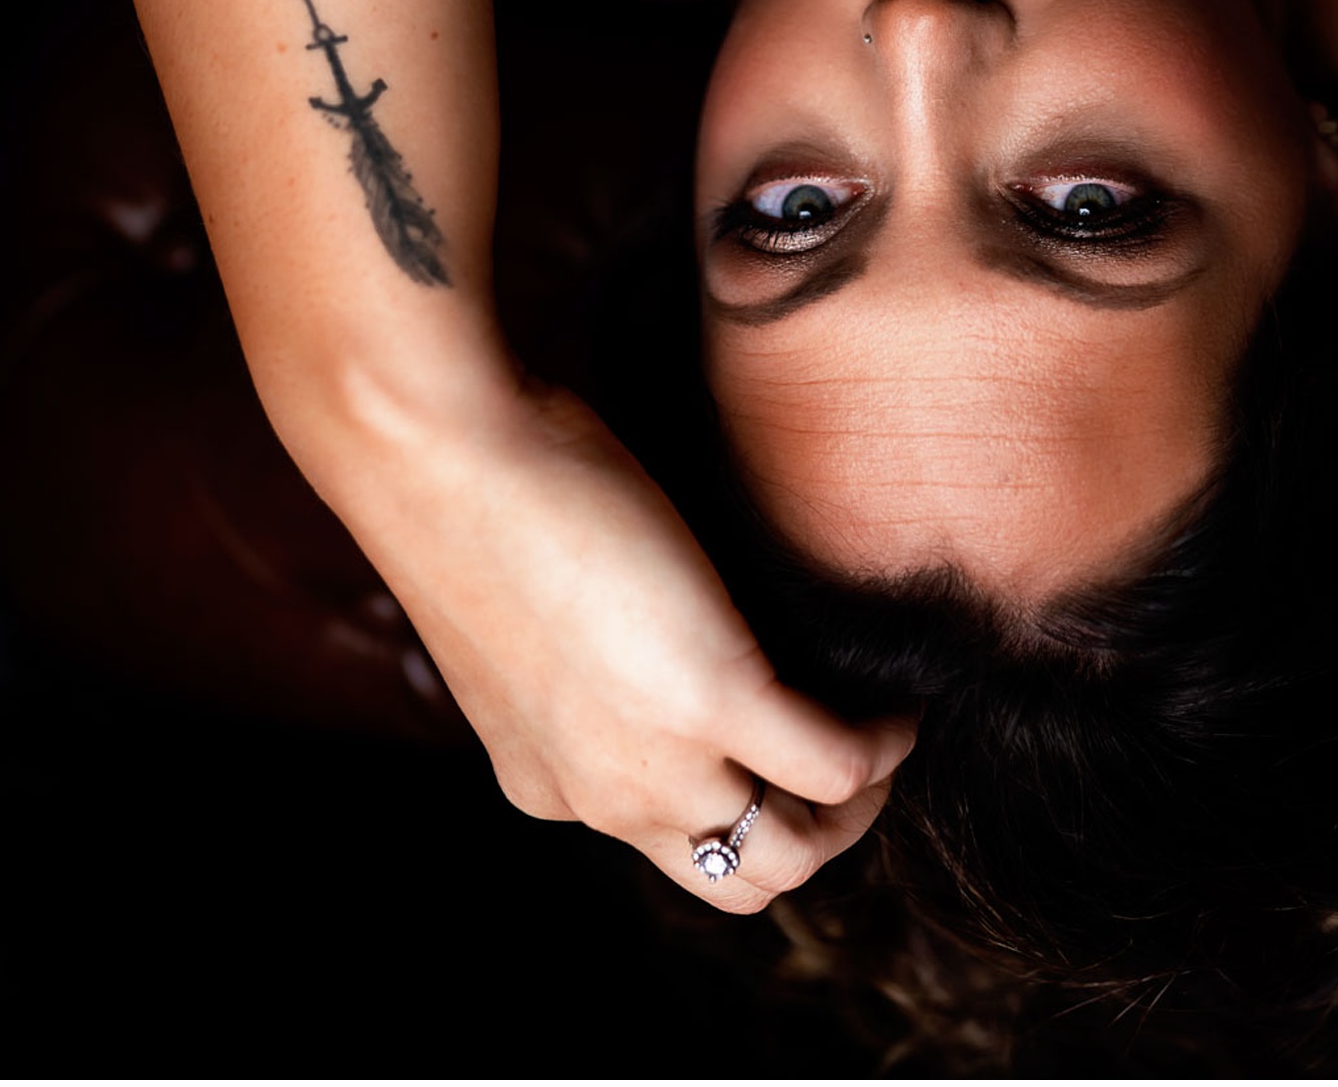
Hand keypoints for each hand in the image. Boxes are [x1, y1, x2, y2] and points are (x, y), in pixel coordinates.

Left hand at [339, 382, 916, 912]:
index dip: (737, 799)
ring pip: (791, 851)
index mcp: (552, 782)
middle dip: (808, 833)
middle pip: (739, 878)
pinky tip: (896, 698)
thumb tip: (658, 617)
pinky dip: (884, 740)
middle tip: (845, 751)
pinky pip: (836, 763)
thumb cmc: (474, 492)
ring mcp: (657, 759)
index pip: (670, 841)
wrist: (441, 459)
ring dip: (853, 806)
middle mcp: (603, 795)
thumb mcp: (529, 616)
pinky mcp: (712, 696)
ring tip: (879, 732)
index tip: (773, 744)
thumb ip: (591, 651)